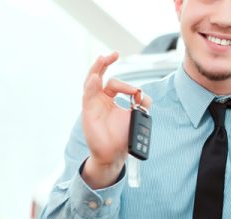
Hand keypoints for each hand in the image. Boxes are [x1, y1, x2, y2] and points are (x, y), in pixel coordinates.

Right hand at [81, 52, 152, 187]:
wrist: (115, 153)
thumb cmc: (122, 135)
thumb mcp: (137, 115)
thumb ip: (143, 102)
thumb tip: (143, 93)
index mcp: (109, 98)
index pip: (114, 83)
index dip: (127, 86)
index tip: (137, 94)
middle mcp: (99, 98)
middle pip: (99, 75)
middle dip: (105, 63)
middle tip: (114, 54)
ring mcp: (92, 103)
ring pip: (91, 82)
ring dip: (97, 69)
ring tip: (102, 59)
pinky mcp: (88, 111)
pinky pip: (88, 95)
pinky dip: (91, 85)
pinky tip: (94, 78)